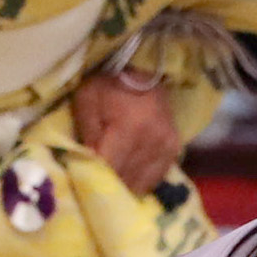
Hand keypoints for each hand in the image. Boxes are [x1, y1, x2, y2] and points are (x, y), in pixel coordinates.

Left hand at [73, 70, 183, 194]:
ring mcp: (166, 147)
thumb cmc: (109, 84)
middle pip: (125, 179)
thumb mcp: (87, 101)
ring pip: (140, 183)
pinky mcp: (174, 150)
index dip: (94, 177)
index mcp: (129, 128)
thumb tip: (88, 166)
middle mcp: (152, 142)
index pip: (109, 168)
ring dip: (124, 185)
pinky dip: (140, 181)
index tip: (82, 179)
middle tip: (94, 184)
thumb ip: (86, 135)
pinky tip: (128, 178)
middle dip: (108, 184)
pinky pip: (154, 178)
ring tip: (111, 182)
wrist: (143, 71)